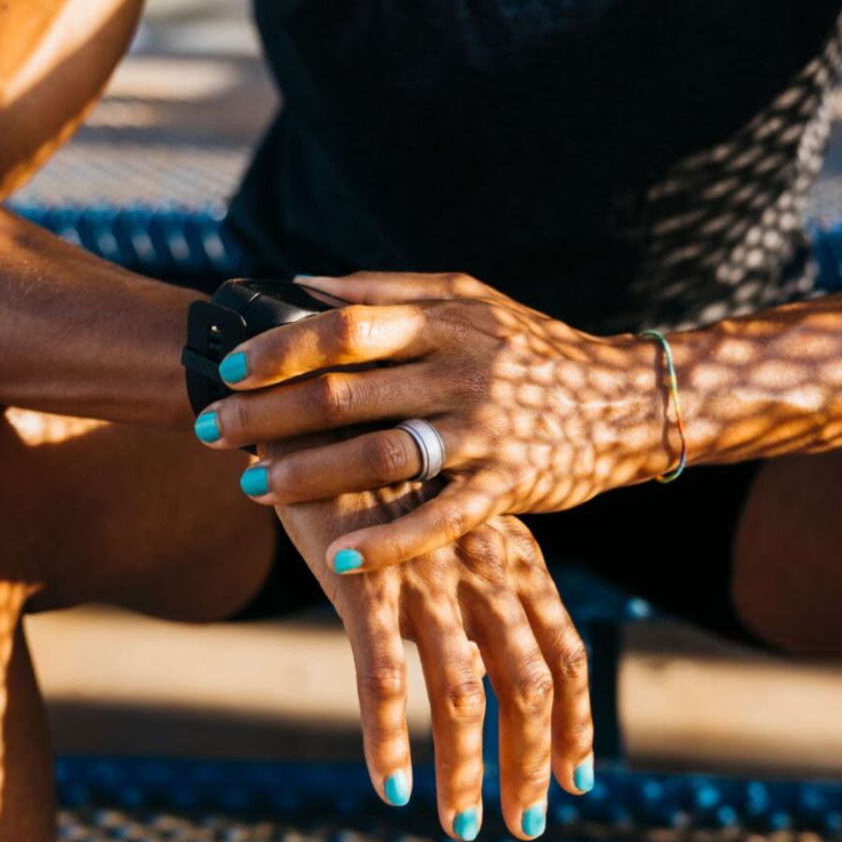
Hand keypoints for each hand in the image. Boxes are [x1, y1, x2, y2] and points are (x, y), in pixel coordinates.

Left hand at [199, 272, 674, 574]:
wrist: (627, 401)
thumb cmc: (535, 349)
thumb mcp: (472, 301)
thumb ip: (389, 293)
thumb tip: (302, 285)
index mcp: (446, 322)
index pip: (345, 328)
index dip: (281, 349)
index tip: (229, 369)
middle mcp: (462, 372)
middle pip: (347, 393)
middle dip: (270, 415)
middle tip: (213, 431)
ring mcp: (486, 432)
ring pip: (383, 455)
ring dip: (310, 475)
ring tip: (253, 488)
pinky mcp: (510, 485)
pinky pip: (440, 518)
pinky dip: (390, 541)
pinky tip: (341, 556)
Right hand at [274, 480, 594, 839]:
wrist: (322, 405)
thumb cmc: (388, 468)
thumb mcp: (453, 519)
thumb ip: (476, 581)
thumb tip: (483, 650)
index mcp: (513, 559)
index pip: (567, 653)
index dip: (576, 722)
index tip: (577, 780)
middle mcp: (483, 573)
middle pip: (529, 687)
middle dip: (530, 765)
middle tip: (525, 826)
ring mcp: (428, 580)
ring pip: (463, 696)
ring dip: (466, 771)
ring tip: (460, 826)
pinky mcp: (366, 586)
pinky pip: (383, 679)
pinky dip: (388, 738)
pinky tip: (388, 786)